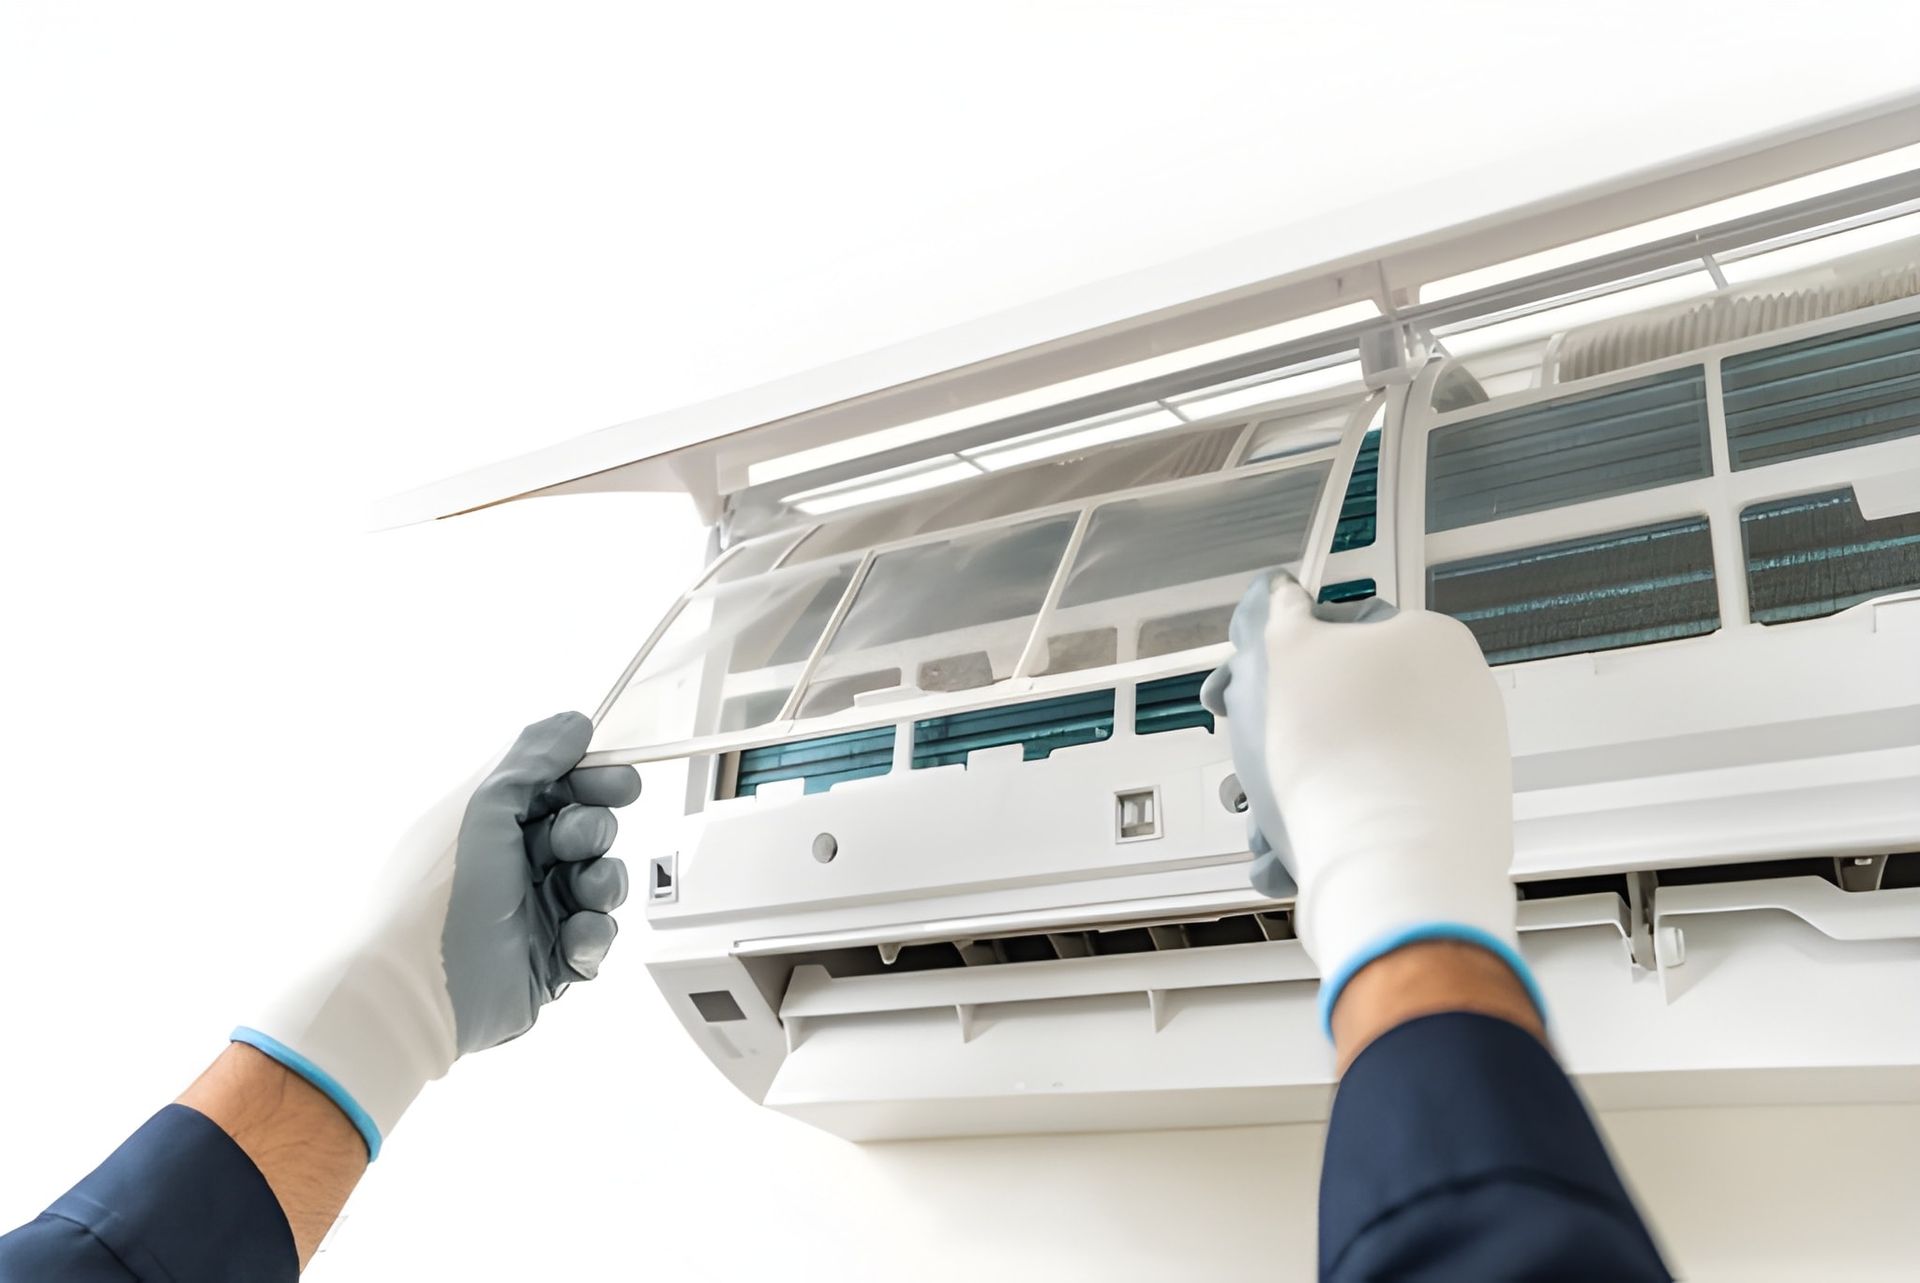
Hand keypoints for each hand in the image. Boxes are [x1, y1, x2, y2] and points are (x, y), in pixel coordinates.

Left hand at [234, 712, 639, 1156]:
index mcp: (490, 822)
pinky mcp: (548, 964)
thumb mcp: (481, 804)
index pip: (558, 788)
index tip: (621, 783)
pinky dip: (593, 934)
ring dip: (602, 882)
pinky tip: (575, 936)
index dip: (593, 781)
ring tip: (583, 893)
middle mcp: (512, 863)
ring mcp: (532, 914)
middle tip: (575, 845)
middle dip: (593, 832)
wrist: (412, 988)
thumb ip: (533, 757)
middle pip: (586, 832)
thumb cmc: (435, 890)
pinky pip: (594, 939)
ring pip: (598, 884)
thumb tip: (574, 722)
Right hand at [1200, 572, 1541, 1034]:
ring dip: (1284, 793)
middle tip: (1241, 758)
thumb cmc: (1340, 752)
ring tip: (1258, 820)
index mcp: (1428, 642)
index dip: (1268, 654)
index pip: (1337, 626)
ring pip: (1344, 769)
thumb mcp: (1279, 650)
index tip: (1231, 688)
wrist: (1393, 870)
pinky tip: (1285, 855)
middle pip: (1334, 707)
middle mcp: (1455, 701)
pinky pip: (1368, 819)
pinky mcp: (1445, 832)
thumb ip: (1269, 611)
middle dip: (1269, 739)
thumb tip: (1275, 594)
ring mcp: (1456, 771)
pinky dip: (1321, 833)